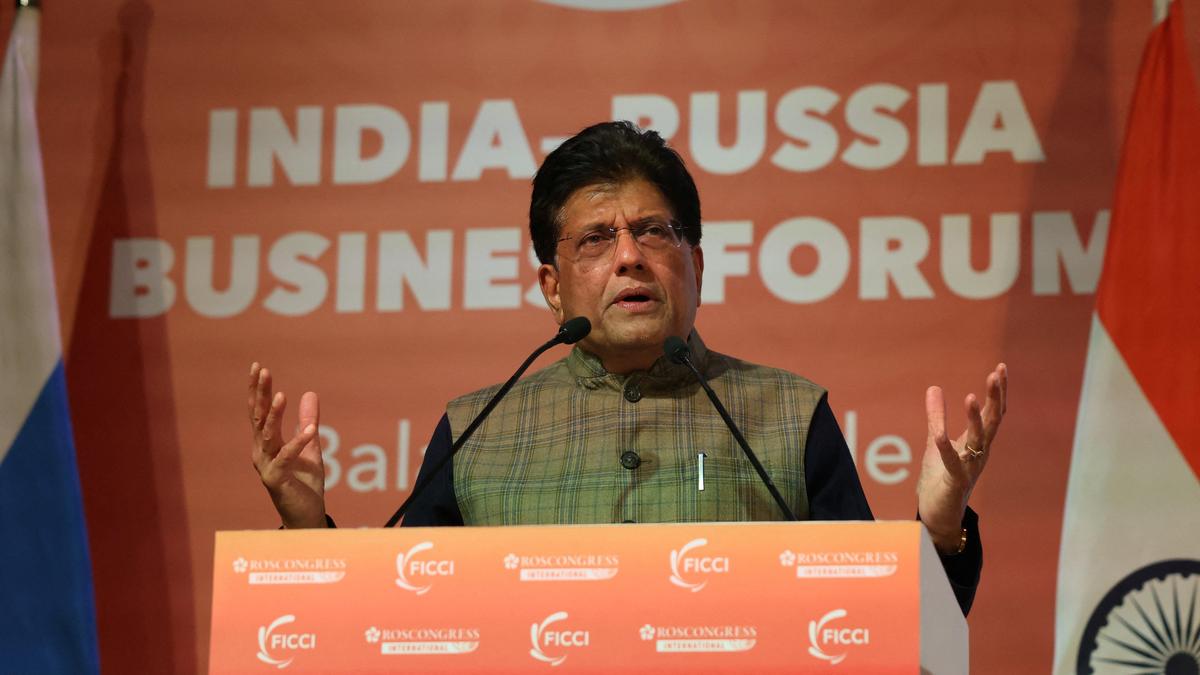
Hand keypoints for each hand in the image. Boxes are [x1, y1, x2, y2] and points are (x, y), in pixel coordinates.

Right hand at [248, 363, 326, 528]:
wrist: (306, 516)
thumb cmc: (304, 483)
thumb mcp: (310, 447)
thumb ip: (308, 422)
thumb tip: (310, 393)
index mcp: (266, 443)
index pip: (258, 412)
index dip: (257, 390)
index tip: (258, 367)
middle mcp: (260, 452)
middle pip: (258, 418)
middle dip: (259, 394)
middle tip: (262, 371)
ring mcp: (266, 466)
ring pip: (267, 436)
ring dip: (273, 415)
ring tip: (280, 394)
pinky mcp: (277, 480)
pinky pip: (286, 458)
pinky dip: (298, 443)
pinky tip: (310, 430)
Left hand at [917, 363, 1006, 552]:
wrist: (939, 516)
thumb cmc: (940, 479)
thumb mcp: (936, 441)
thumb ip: (936, 416)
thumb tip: (933, 388)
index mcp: (977, 442)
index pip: (993, 413)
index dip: (997, 391)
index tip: (1001, 367)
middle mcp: (979, 453)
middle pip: (992, 422)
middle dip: (995, 397)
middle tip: (996, 374)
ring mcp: (969, 468)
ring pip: (977, 441)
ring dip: (975, 420)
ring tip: (971, 397)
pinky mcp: (954, 482)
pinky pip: (951, 464)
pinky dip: (946, 449)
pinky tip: (940, 435)